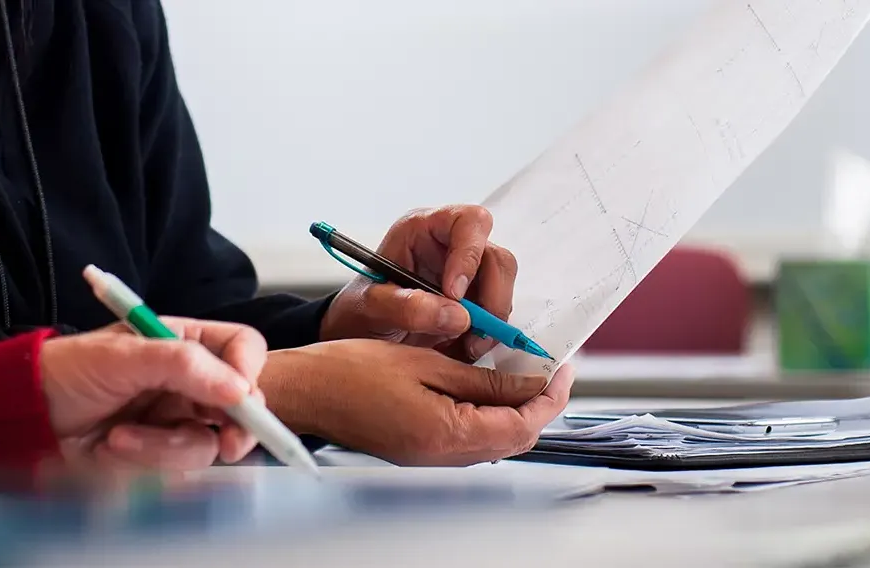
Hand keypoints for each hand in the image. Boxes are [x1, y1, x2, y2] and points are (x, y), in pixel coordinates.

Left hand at [39, 317, 266, 470]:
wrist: (25, 417)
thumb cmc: (67, 371)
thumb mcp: (123, 356)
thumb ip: (183, 364)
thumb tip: (238, 389)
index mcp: (186, 342)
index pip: (242, 349)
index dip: (249, 371)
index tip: (241, 397)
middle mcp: (188, 381)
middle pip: (240, 406)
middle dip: (233, 429)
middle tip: (227, 445)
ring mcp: (174, 419)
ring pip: (205, 444)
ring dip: (163, 446)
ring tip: (120, 438)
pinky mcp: (157, 453)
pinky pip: (175, 468)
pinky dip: (144, 462)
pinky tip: (112, 448)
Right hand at [259, 339, 572, 465]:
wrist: (306, 392)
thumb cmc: (352, 371)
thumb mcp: (428, 362)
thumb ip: (483, 379)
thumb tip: (530, 382)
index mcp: (447, 434)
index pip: (523, 424)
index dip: (551, 396)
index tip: (563, 368)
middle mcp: (443, 456)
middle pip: (516, 439)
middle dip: (539, 404)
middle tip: (548, 369)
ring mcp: (431, 458)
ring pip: (496, 442)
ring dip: (516, 411)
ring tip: (522, 373)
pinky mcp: (421, 452)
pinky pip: (471, 441)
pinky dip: (490, 416)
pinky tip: (487, 388)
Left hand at [319, 205, 518, 361]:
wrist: (358, 336)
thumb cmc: (358, 310)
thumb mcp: (369, 308)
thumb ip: (406, 307)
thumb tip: (457, 315)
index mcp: (423, 230)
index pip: (467, 223)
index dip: (469, 255)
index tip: (454, 293)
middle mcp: (451, 246)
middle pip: (496, 258)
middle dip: (492, 297)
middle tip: (474, 332)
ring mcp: (467, 274)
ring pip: (502, 288)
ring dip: (492, 322)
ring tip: (465, 347)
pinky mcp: (474, 301)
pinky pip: (497, 314)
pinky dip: (487, 335)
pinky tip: (463, 349)